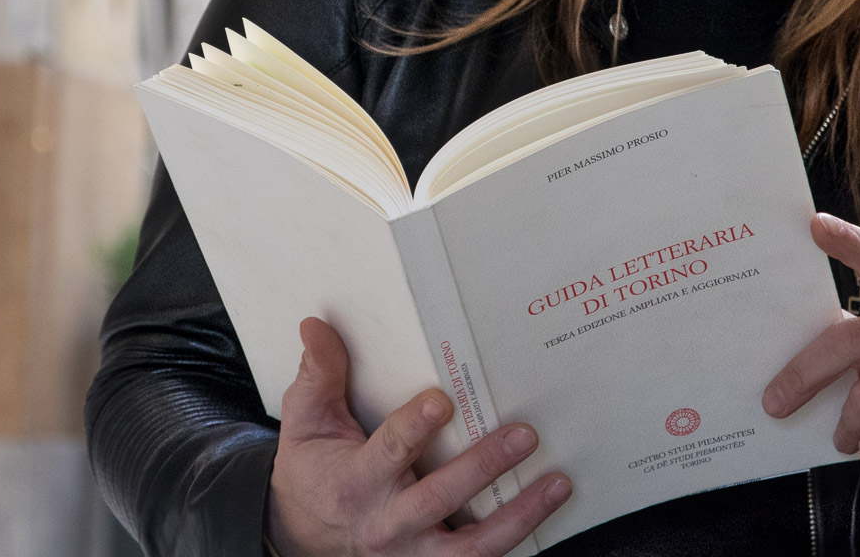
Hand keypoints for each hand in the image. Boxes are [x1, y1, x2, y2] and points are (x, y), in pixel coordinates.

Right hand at [268, 317, 572, 556]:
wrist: (303, 538)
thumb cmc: (311, 473)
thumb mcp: (304, 424)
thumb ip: (317, 376)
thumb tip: (316, 326)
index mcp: (355, 482)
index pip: (388, 453)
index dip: (414, 428)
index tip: (441, 401)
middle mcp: (387, 523)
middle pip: (438, 499)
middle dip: (482, 467)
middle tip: (524, 435)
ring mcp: (414, 553)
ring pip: (471, 548)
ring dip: (519, 517)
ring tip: (557, 483)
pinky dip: (516, 539)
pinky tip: (546, 512)